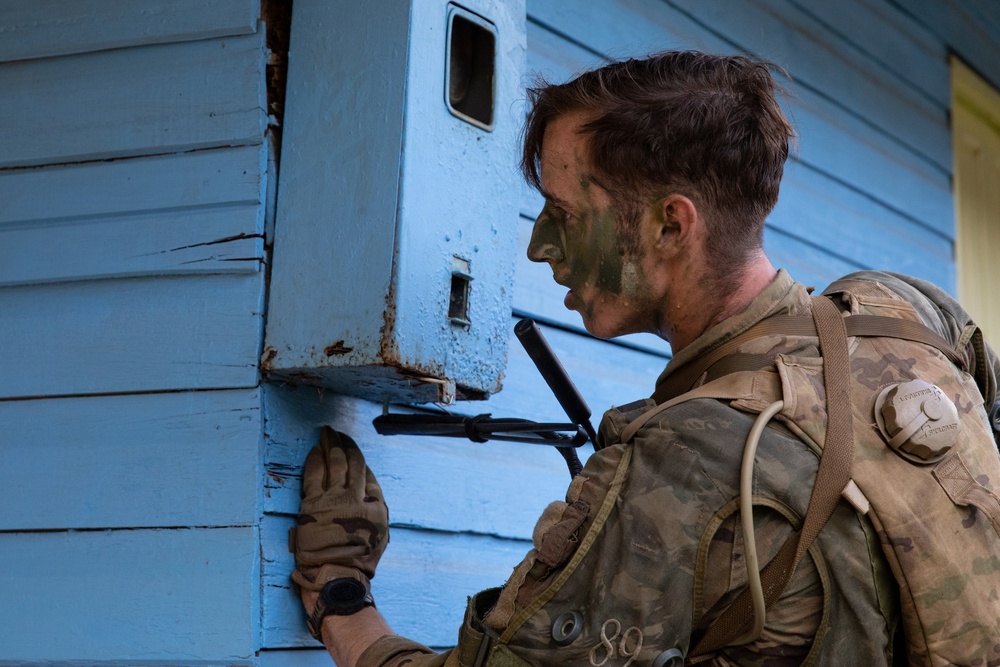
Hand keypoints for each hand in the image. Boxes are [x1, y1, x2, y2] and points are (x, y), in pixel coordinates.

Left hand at [290, 427, 388, 591]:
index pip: (368, 474)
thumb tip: (368, 495)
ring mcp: (334, 499)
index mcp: (375, 505)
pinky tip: (314, 450)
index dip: (359, 459)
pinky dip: (314, 459)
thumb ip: (375, 512)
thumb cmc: (358, 562)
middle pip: (352, 462)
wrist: (336, 576)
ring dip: (331, 445)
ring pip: (334, 463)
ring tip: (328, 433)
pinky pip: (313, 474)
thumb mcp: (379, 536)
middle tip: (339, 433)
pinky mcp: (312, 503)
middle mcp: (357, 497)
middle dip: (345, 444)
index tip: (353, 450)